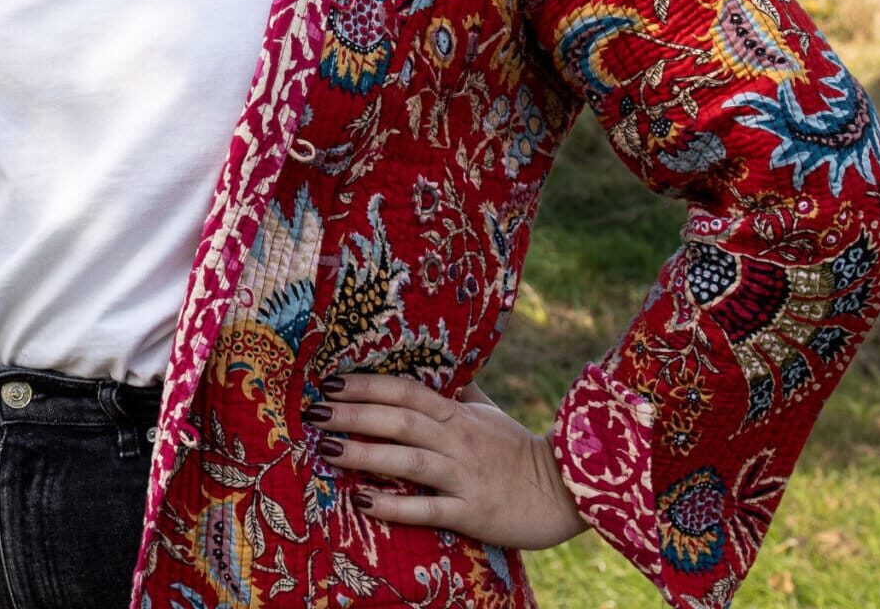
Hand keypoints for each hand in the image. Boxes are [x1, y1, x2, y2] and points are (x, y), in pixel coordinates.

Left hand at [311, 372, 586, 550]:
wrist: (565, 491)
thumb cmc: (518, 449)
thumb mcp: (489, 413)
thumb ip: (458, 391)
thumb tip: (434, 367)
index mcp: (458, 413)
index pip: (406, 391)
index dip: (368, 385)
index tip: (331, 382)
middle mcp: (457, 439)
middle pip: (400, 420)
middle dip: (354, 414)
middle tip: (314, 411)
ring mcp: (464, 476)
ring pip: (408, 459)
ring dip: (365, 453)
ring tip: (328, 448)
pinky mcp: (472, 512)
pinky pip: (428, 508)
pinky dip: (395, 505)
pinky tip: (363, 500)